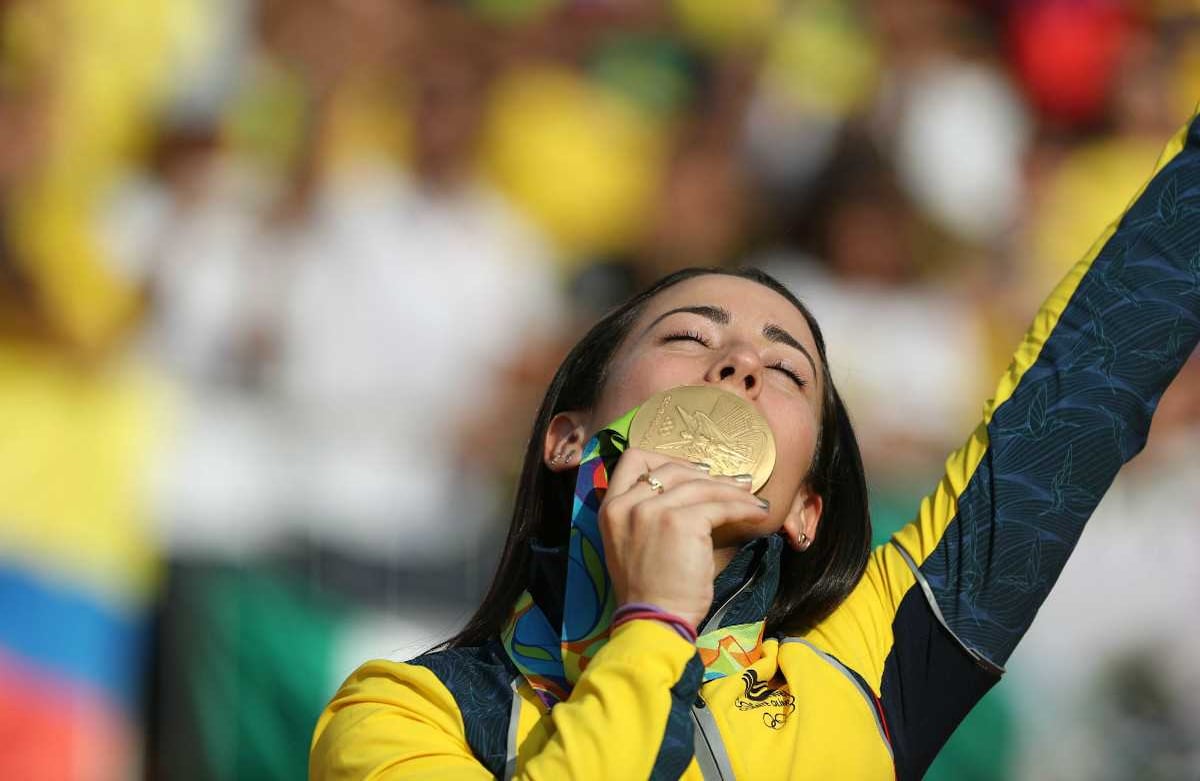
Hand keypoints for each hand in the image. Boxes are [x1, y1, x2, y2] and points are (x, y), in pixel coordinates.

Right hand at [598, 449, 768, 630]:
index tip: (692, 472)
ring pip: (700, 485)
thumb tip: (697, 490)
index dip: (666, 459)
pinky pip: (719, 506)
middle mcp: (627, 504)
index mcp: (611, 509)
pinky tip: (756, 514)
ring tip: (751, 499)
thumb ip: (650, 514)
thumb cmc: (650, 591)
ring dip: (731, 490)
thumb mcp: (634, 544)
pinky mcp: (682, 522)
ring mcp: (652, 511)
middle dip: (706, 474)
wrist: (653, 621)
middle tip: (732, 484)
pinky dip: (742, 507)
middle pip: (671, 468)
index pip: (633, 460)